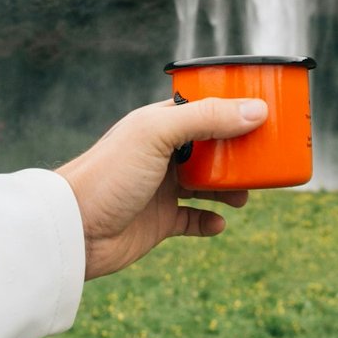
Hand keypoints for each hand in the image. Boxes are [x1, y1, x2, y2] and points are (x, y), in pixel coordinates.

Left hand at [56, 97, 267, 279]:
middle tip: (264, 161)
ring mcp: (160, 188)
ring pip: (206, 185)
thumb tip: (257, 111)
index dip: (232, 110)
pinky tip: (218, 223)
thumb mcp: (158, 135)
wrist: (73, 229)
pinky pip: (193, 220)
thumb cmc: (109, 174)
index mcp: (158, 124)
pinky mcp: (158, 221)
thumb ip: (207, 119)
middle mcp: (160, 153)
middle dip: (238, 154)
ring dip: (229, 190)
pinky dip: (209, 221)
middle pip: (210, 148)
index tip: (264, 115)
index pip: (202, 109)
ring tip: (243, 197)